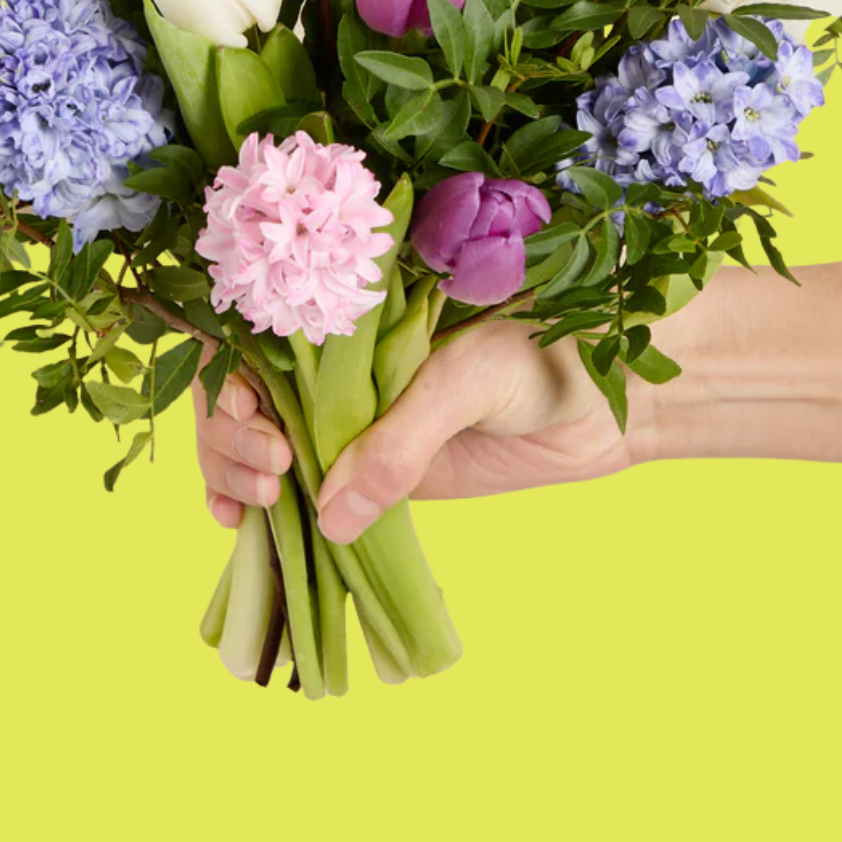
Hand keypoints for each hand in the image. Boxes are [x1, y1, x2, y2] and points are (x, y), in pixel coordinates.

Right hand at [191, 315, 658, 539]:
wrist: (613, 396)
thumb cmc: (546, 350)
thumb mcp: (467, 378)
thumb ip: (401, 441)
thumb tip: (329, 517)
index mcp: (349, 313)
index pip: (251, 335)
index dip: (228, 377)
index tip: (252, 418)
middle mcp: (335, 365)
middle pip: (237, 396)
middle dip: (228, 435)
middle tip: (272, 471)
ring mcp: (348, 421)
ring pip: (254, 445)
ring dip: (231, 473)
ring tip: (260, 505)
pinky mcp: (373, 473)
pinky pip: (300, 492)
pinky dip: (261, 511)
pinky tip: (246, 528)